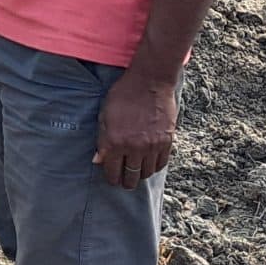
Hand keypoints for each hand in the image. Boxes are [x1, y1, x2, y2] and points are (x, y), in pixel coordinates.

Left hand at [94, 68, 178, 188]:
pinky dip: (154, 166)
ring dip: (141, 174)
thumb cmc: (123, 95)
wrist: (150, 82)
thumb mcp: (104, 115)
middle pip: (131, 177)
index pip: (113, 171)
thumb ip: (102, 140)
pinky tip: (149, 164)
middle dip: (127, 182)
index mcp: (115, 141)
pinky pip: (161, 163)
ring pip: (147, 172)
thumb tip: (98, 160)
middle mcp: (134, 147)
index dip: (112, 178)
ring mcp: (152, 146)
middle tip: (125, 182)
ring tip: (137, 171)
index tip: (112, 179)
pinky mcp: (167, 142)